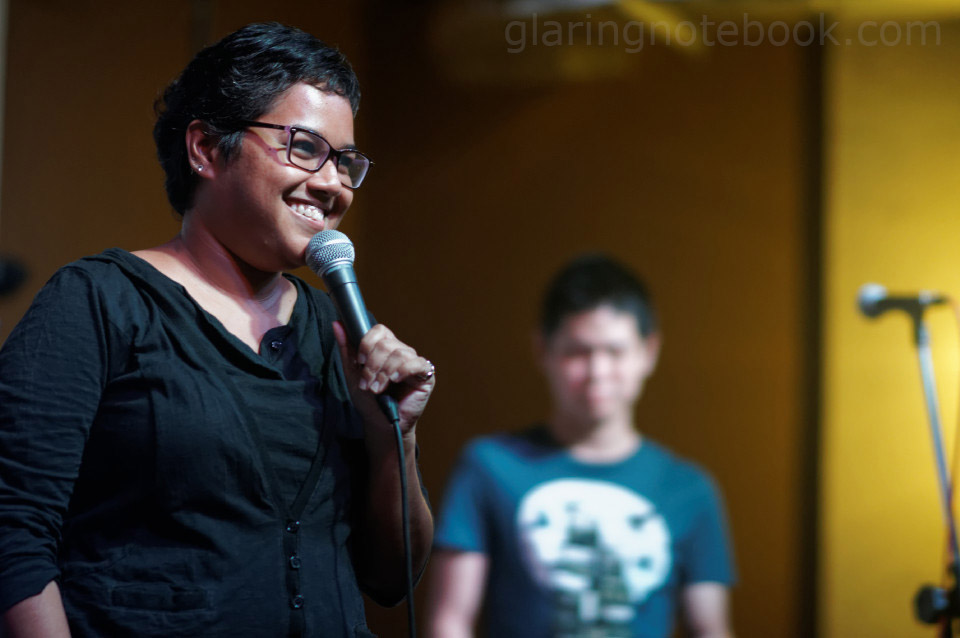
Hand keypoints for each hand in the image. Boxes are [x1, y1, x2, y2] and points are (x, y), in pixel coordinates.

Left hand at [332, 321, 434, 436]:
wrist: (380, 424)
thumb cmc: (369, 401)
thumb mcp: (353, 373)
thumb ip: (347, 349)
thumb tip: (337, 324)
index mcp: (385, 348)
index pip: (380, 330)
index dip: (368, 343)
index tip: (360, 361)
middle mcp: (401, 352)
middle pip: (387, 343)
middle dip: (372, 365)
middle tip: (367, 383)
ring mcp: (414, 362)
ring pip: (399, 353)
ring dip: (384, 373)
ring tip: (378, 389)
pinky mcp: (426, 375)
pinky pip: (417, 363)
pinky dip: (403, 371)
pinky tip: (395, 381)